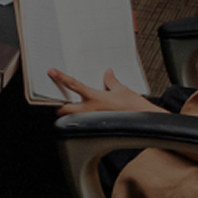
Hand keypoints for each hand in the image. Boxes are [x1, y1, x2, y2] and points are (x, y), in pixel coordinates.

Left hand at [50, 68, 166, 115]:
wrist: (144, 119)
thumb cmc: (134, 106)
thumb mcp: (121, 89)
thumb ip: (111, 81)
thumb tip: (107, 73)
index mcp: (95, 97)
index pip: (73, 85)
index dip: (61, 77)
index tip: (52, 72)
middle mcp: (90, 109)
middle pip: (65, 109)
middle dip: (59, 107)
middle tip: (59, 102)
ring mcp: (91, 119)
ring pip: (71, 118)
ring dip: (69, 114)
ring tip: (71, 110)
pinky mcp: (96, 126)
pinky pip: (83, 123)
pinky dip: (81, 119)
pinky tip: (85, 116)